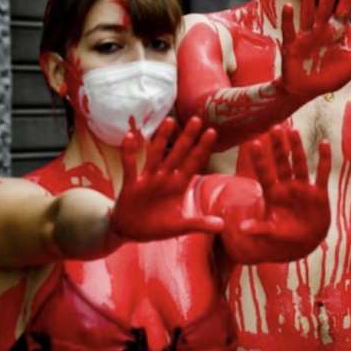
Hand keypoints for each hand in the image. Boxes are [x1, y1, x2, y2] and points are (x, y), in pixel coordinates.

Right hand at [109, 117, 222, 240]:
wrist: (129, 232)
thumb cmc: (156, 226)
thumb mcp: (179, 227)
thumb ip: (199, 224)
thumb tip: (222, 225)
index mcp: (178, 186)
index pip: (194, 163)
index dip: (202, 148)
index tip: (212, 132)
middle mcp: (165, 178)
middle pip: (178, 154)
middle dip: (187, 138)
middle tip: (197, 119)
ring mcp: (148, 180)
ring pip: (156, 155)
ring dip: (161, 139)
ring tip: (170, 120)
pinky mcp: (131, 185)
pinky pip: (130, 166)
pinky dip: (129, 153)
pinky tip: (129, 136)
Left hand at [240, 126, 330, 251]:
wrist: (307, 240)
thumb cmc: (286, 236)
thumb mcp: (271, 232)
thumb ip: (259, 228)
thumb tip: (241, 228)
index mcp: (273, 194)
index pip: (264, 173)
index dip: (260, 159)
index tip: (254, 142)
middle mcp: (287, 187)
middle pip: (281, 163)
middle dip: (278, 146)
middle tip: (274, 127)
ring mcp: (303, 188)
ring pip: (300, 163)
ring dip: (297, 148)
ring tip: (294, 130)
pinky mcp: (318, 192)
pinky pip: (322, 172)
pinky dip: (324, 159)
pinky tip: (324, 143)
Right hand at [280, 0, 350, 98]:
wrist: (306, 91)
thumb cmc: (331, 75)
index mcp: (337, 30)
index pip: (346, 5)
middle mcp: (322, 28)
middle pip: (327, 4)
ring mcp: (306, 35)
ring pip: (308, 12)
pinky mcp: (292, 45)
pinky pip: (290, 31)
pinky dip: (289, 20)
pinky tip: (289, 7)